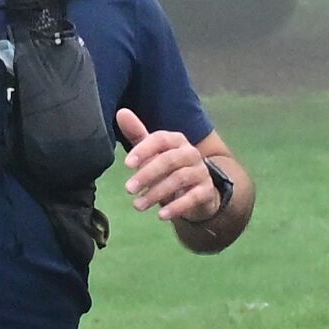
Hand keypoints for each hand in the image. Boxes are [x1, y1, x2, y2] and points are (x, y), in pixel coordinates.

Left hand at [116, 109, 220, 223]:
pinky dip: (177, 207)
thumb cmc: (169, 168)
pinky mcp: (207, 190)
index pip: (160, 139)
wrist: (197, 191)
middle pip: (169, 160)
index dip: (144, 150)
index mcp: (176, 140)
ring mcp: (201, 171)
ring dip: (157, 193)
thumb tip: (121, 112)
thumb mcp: (153, 153)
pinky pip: (194, 197)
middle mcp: (191, 153)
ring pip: (180, 179)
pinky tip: (161, 215)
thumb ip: (138, 134)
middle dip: (147, 174)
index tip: (127, 164)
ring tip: (138, 206)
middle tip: (128, 189)